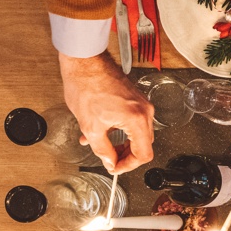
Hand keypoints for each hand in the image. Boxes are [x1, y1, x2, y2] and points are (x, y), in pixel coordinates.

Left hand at [59, 52, 154, 171]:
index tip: (115, 168)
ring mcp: (142, 104)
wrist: (85, 62)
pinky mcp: (135, 99)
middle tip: (109, 160)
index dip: (128, 165)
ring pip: (137, 134)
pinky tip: (104, 131)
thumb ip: (102, 149)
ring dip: (121, 143)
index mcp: (137, 120)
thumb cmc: (87, 85)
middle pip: (143, 145)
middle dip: (125, 156)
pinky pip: (133, 121)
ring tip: (102, 145)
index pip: (143, 154)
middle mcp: (145, 112)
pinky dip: (121, 131)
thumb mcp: (90, 126)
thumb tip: (109, 161)